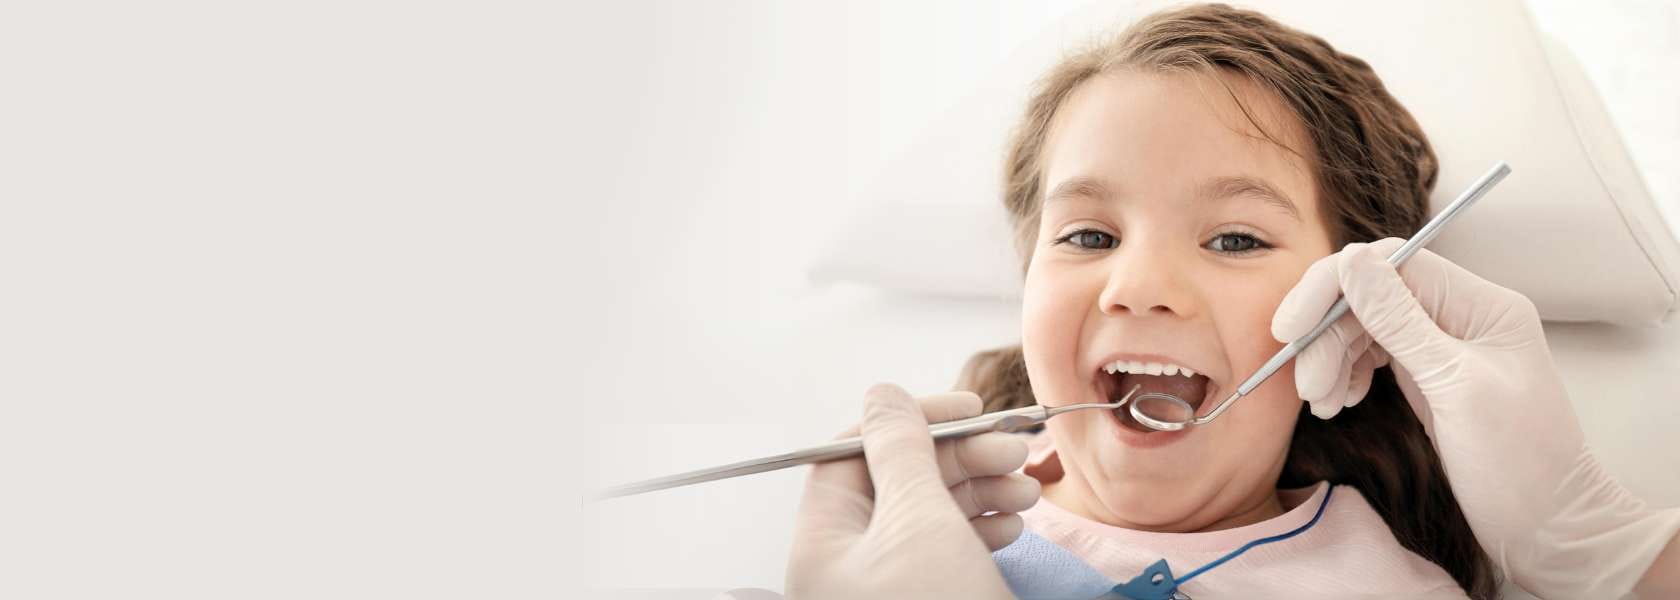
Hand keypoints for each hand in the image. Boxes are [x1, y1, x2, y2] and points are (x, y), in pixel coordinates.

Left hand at [784, 384, 1037, 598]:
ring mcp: (885, 590)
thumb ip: (901, 451)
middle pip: (895, 480)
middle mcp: (845, 567)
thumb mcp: (921, 524)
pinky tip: (1012, 524)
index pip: (850, 452)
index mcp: (821, 544)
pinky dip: (981, 528)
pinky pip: (945, 550)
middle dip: (958, 457)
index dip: (908, 420)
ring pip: (928, 513)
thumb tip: (882, 395)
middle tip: (1012, 446)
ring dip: (980, 488)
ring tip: (1026, 488)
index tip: (966, 407)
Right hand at [1273, 238, 1679, 596]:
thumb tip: (1351, 260)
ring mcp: (1443, 346)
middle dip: (1329, 336)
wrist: (1549, 529)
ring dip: (1332, 360)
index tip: (1290, 330)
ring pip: (1365, 327)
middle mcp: (1461, 315)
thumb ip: (1400, 322)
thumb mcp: (1455, 387)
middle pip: (1371, 296)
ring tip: (1324, 404)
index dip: (1332, 288)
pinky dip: (1347, 376)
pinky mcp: (1428, 377)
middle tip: (1309, 388)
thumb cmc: (1519, 463)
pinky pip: (1372, 356)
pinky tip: (1340, 404)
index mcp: (1481, 304)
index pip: (1391, 264)